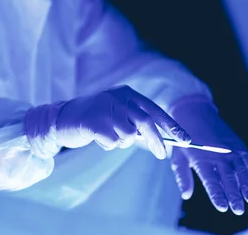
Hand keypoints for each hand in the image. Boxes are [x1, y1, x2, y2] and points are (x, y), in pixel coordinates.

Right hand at [55, 85, 191, 158]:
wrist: (61, 118)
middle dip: (156, 141)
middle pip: (146, 122)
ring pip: (128, 135)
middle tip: (162, 155)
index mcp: (126, 93)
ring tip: (106, 135)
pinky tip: (96, 137)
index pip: (154, 110)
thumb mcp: (116, 113)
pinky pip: (113, 142)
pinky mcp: (94, 122)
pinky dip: (107, 145)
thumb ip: (135, 121)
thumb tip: (162, 140)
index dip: (172, 125)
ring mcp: (105, 109)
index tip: (186, 140)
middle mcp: (117, 97)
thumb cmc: (93, 118)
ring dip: (121, 142)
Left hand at [169, 99, 247, 214]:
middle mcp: (216, 154)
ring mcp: (229, 149)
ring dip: (247, 186)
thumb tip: (186, 195)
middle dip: (234, 194)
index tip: (222, 207)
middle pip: (227, 177)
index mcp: (200, 158)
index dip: (217, 194)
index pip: (210, 180)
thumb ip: (183, 176)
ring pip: (240, 170)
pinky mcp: (238, 145)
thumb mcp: (178, 157)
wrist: (193, 113)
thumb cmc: (184, 140)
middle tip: (238, 210)